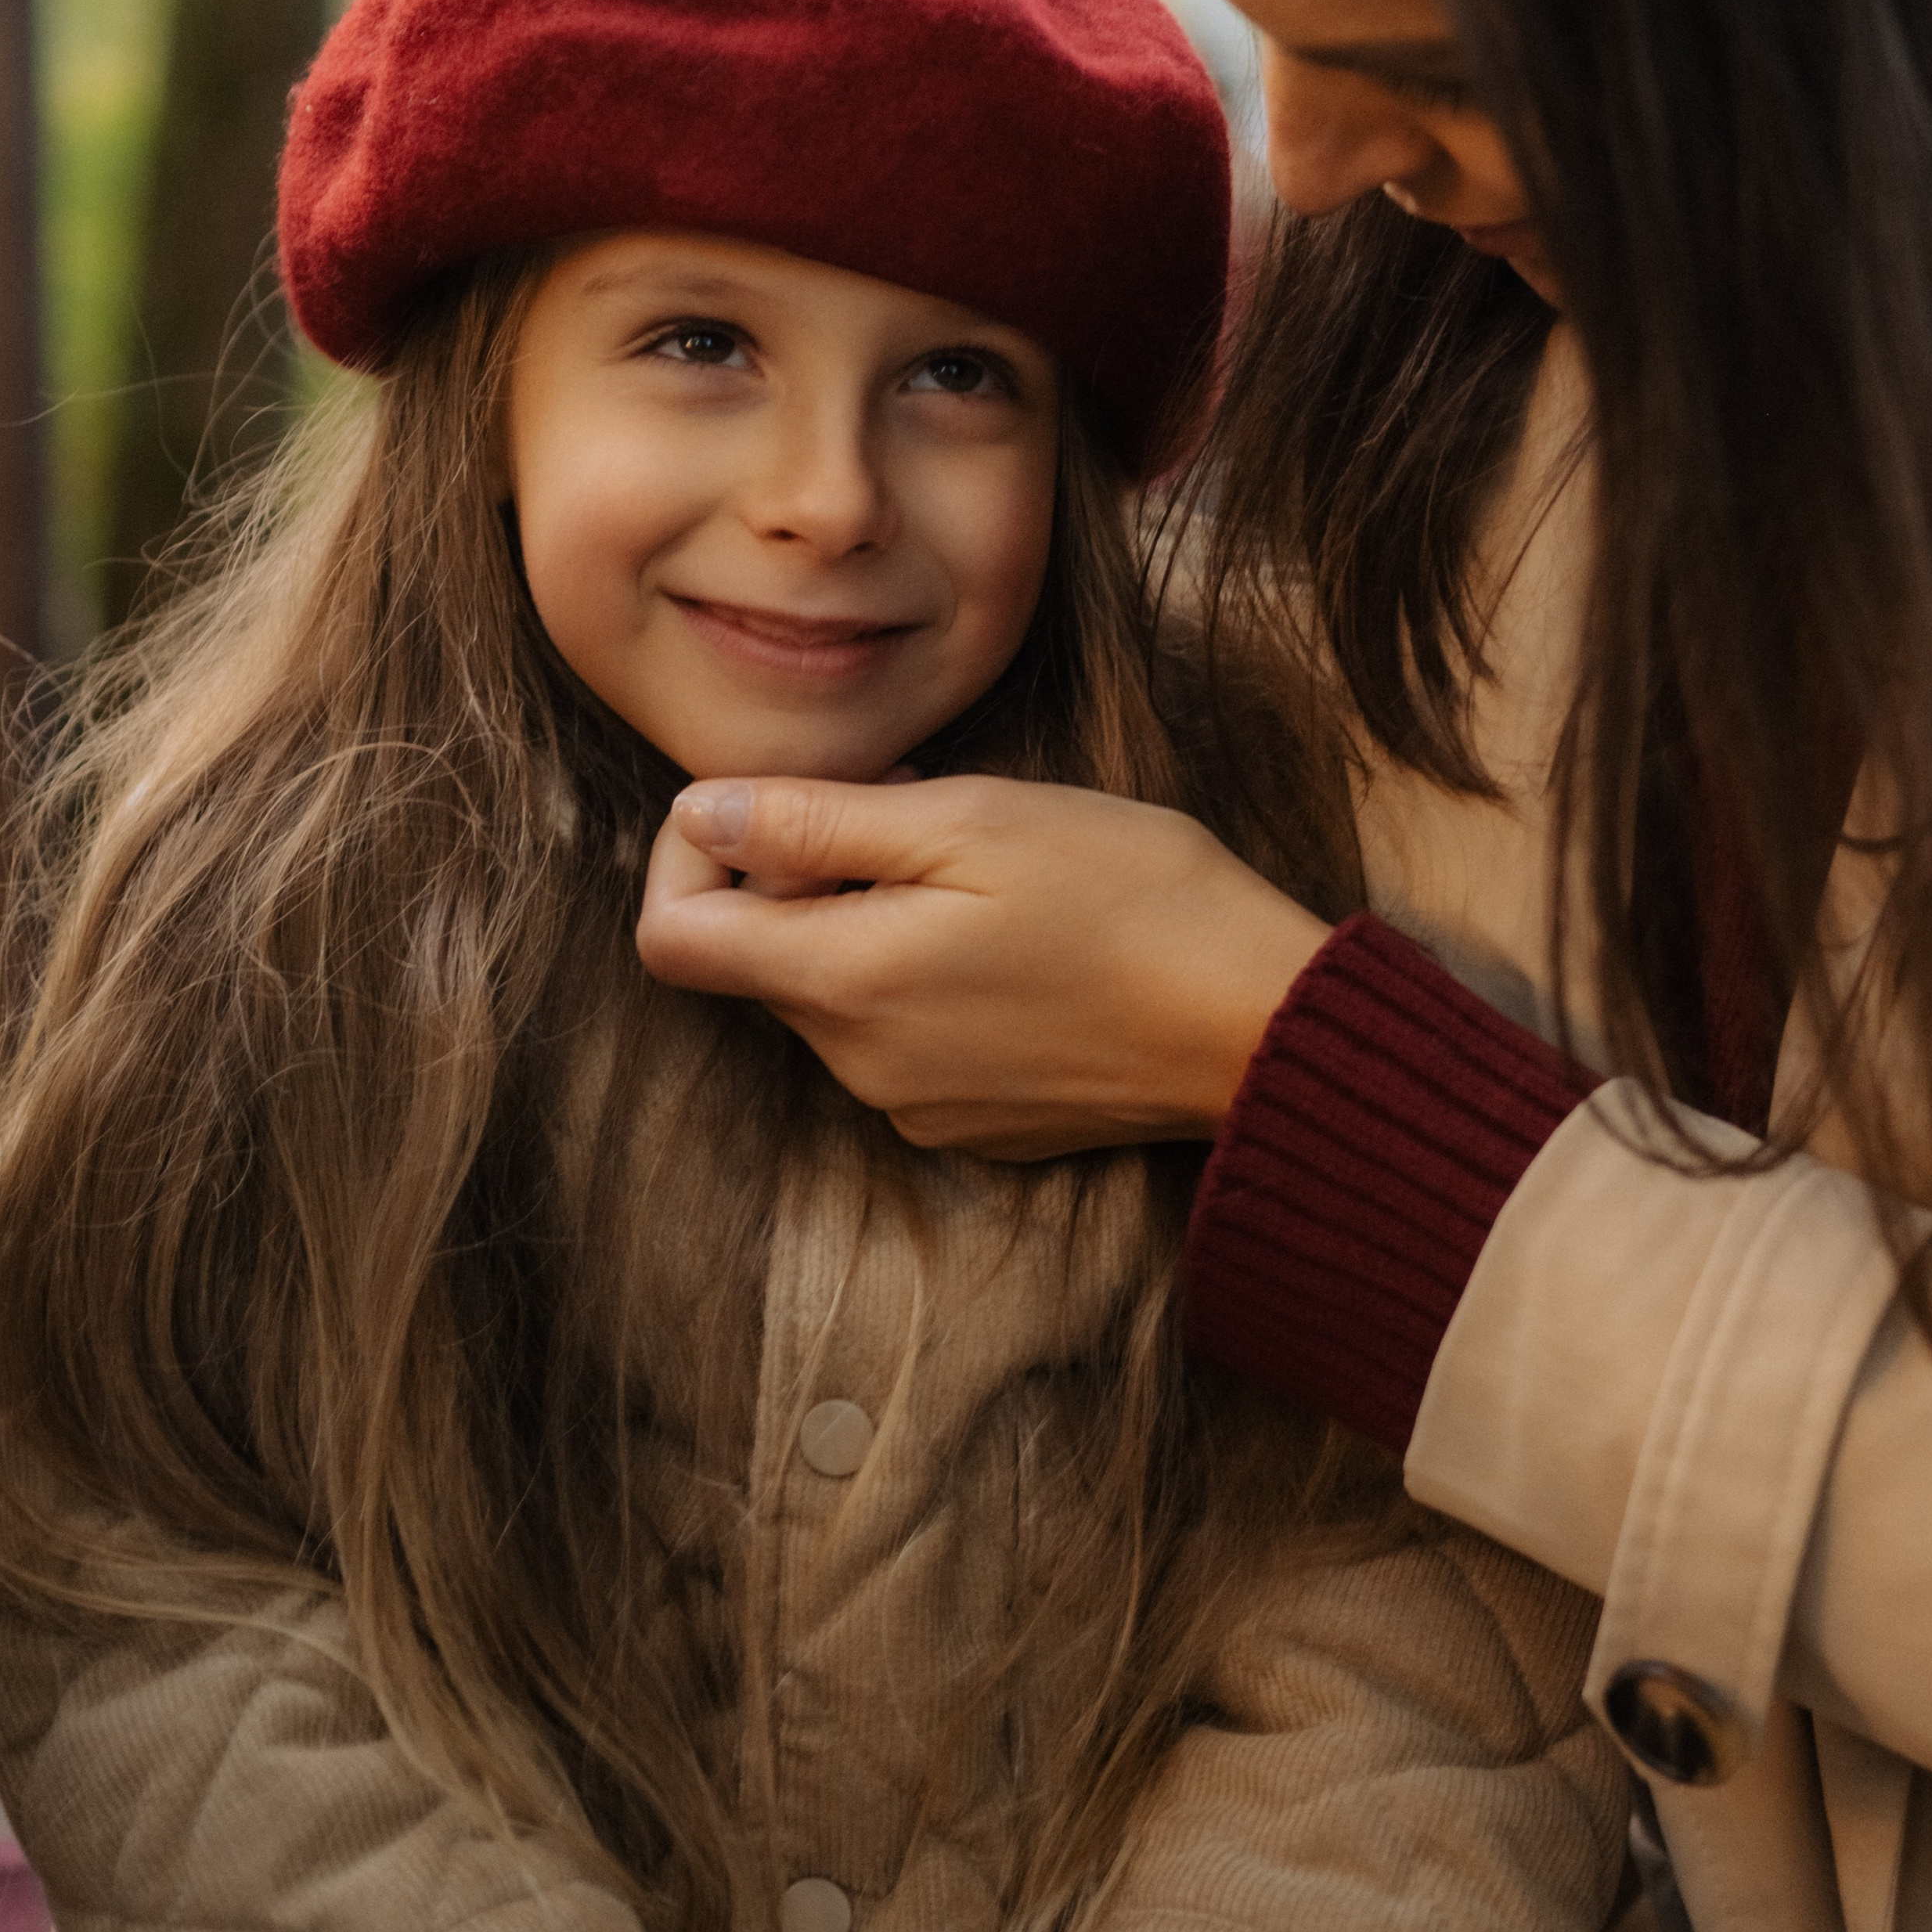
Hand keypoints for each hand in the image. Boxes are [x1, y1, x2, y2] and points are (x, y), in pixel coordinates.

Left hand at [635, 776, 1329, 1155]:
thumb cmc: (1134, 900)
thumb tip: (700, 814)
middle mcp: (858, 1065)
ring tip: (977, 868)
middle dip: (800, 876)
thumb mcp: (971, 821)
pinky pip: (900, 1041)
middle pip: (755, 964)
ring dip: (867, 921)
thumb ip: (819, 823)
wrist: (1261, 1025)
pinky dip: (923, 978)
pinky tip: (1013, 938)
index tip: (765, 807)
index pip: (670, 940)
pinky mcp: (971, 1125)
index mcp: (843, 983)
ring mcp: (915, 1106)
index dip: (688, 861)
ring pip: (832, 996)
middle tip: (909, 806)